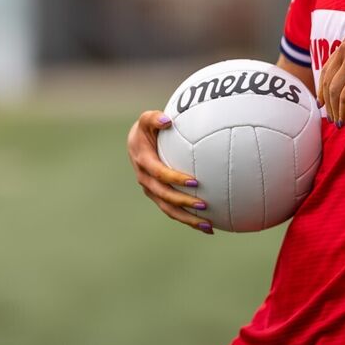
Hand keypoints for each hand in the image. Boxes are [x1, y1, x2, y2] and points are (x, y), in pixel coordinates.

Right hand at [126, 110, 213, 233]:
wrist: (135, 143)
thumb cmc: (146, 128)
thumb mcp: (146, 119)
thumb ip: (154, 117)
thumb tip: (167, 120)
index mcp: (143, 162)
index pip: (160, 174)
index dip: (175, 179)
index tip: (194, 182)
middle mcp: (145, 179)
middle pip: (165, 196)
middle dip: (184, 202)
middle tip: (204, 205)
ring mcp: (151, 191)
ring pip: (169, 209)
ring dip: (188, 219)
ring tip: (208, 226)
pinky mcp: (158, 196)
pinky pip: (172, 211)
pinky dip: (188, 220)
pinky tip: (208, 226)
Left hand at [317, 31, 344, 125]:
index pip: (327, 68)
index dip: (322, 86)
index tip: (322, 100)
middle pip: (328, 80)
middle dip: (326, 101)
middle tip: (328, 114)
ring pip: (334, 90)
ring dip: (334, 109)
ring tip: (337, 121)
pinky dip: (342, 110)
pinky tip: (343, 120)